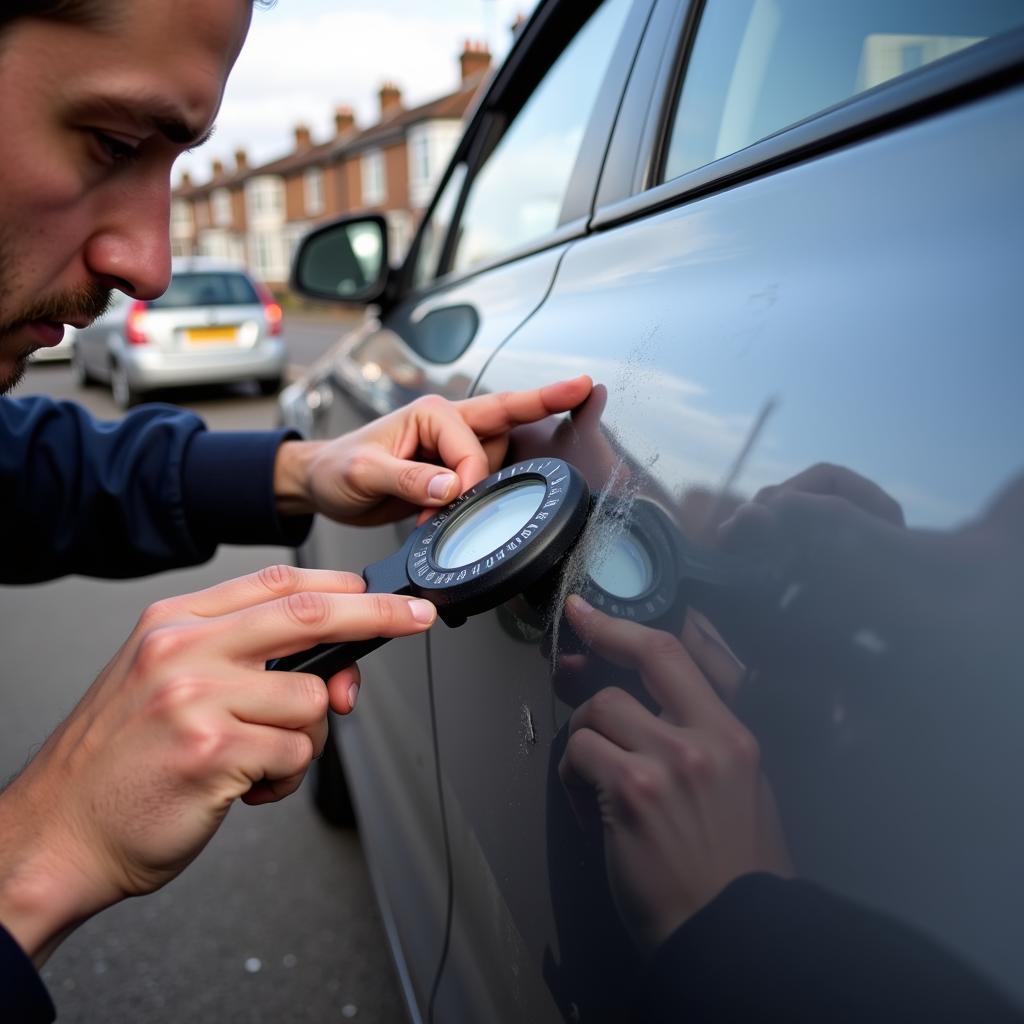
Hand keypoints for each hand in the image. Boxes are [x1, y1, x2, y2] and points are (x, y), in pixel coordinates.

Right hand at [0, 565, 436, 965]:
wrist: (58, 833)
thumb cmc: (123, 761)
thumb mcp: (170, 683)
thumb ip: (248, 662)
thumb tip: (336, 669)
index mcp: (174, 624)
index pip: (277, 583)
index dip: (342, 586)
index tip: (385, 594)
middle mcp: (183, 650)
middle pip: (309, 614)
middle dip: (378, 615)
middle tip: (415, 619)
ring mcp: (196, 699)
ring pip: (311, 699)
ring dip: (305, 739)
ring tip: (256, 761)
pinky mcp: (212, 753)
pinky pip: (296, 754)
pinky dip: (285, 777)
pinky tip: (244, 788)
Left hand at [274, 375, 592, 524]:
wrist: (323, 486)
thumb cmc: (335, 468)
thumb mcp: (364, 472)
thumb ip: (408, 479)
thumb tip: (450, 488)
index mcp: (429, 414)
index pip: (471, 445)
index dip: (471, 477)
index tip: (457, 502)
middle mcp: (446, 426)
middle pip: (503, 428)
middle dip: (522, 430)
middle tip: (536, 428)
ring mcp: (450, 449)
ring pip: (497, 460)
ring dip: (480, 490)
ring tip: (436, 512)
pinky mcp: (450, 473)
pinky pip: (482, 481)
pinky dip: (475, 501)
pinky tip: (448, 515)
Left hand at [559, 596, 791, 955]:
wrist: (732, 934)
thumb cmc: (734, 870)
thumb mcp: (743, 791)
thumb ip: (704, 741)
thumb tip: (647, 709)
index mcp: (735, 734)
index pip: (677, 655)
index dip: (625, 626)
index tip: (590, 613)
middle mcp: (705, 738)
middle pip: (638, 662)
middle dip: (596, 648)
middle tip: (568, 657)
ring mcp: (668, 762)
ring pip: (598, 712)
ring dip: (585, 741)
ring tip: (594, 783)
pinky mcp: (632, 793)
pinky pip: (579, 755)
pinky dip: (574, 781)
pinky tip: (591, 813)